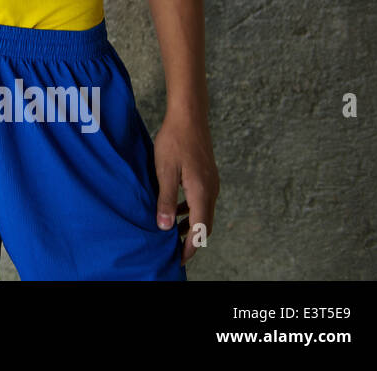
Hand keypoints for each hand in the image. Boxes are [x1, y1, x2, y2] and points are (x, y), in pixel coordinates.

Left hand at [153, 111, 219, 264]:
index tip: (180, 260)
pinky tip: (175, 209)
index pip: (199, 229)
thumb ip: (165, 200)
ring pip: (203, 212)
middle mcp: (211, 190)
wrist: (189, 115)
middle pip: (204, 224)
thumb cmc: (174, 140)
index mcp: (202, 192)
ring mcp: (211, 182)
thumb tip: (164, 227)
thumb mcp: (164, 171)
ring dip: (189, 225)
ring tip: (171, 234)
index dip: (190, 247)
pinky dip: (190, 210)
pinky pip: (201, 200)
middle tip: (175, 252)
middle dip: (191, 240)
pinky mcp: (207, 175)